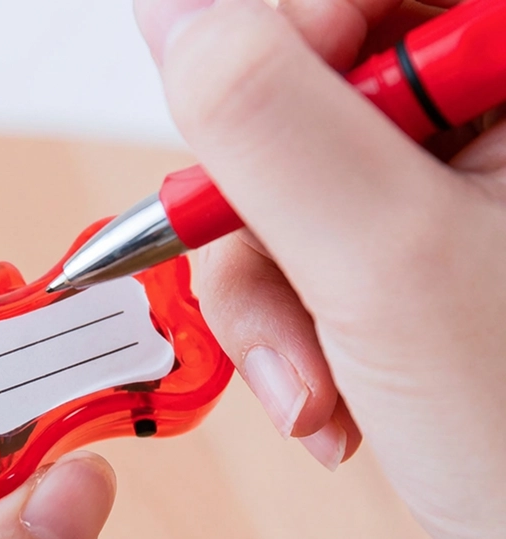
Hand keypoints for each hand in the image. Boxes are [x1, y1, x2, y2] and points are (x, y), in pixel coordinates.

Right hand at [135, 0, 505, 538]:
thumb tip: (173, 18)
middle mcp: (495, 121)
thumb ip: (263, 117)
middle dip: (265, 209)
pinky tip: (325, 394)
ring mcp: (451, 192)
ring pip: (289, 185)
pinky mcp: (407, 256)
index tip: (242, 125)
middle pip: (311, 87)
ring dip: (269, 295)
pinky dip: (287, 328)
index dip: (286, 35)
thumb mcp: (379, 262)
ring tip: (308, 381)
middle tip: (281, 281)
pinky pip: (300, 252)